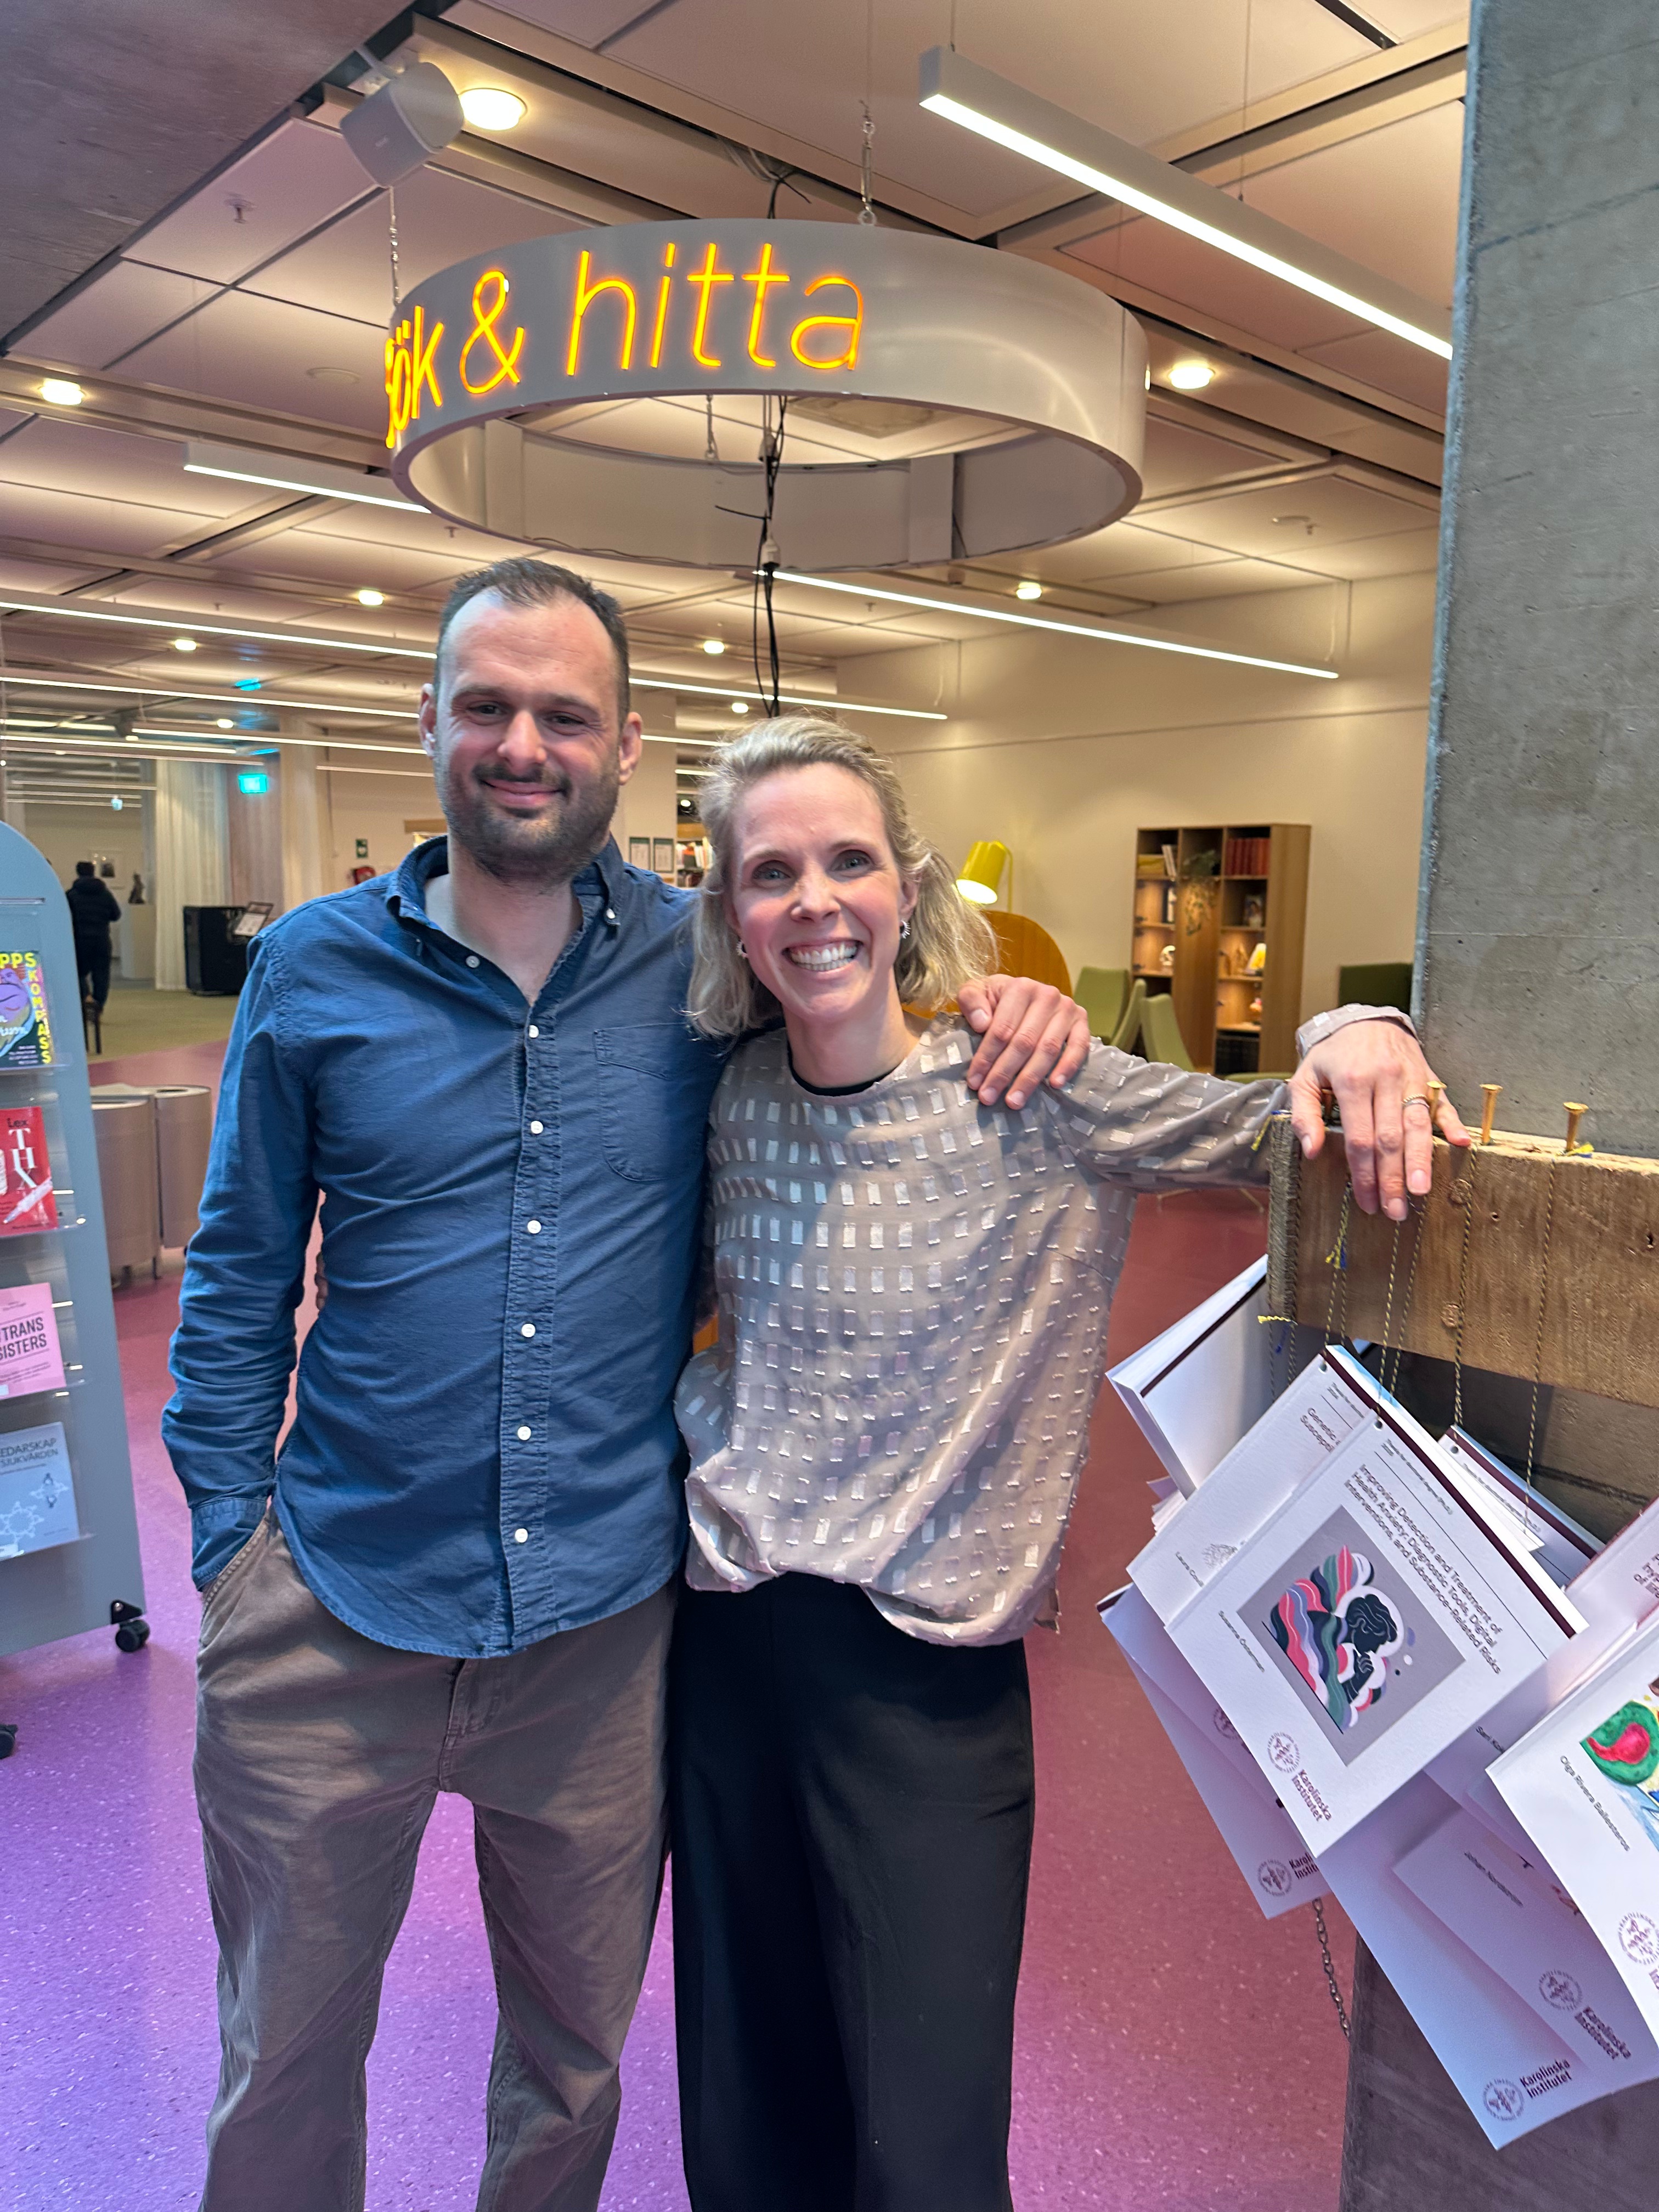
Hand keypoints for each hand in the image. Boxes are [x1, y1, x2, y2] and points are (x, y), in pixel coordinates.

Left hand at [956, 976, 1092, 1108]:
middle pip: (1024, 1042)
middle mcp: (1047, 995)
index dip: (986, 1057)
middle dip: (1004, 1074)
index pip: (1002, 1029)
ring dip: (1030, 1079)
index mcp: (1020, 987)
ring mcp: (1067, 1009)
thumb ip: (971, 1000)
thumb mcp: (976, 992)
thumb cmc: (996, 999)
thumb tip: (982, 1023)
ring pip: (1048, 1049)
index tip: (974, 1081)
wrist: (1023, 994)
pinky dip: (1068, 1066)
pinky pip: (1079, 1047)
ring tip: (1014, 1101)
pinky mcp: (1081, 1022)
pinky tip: (1054, 1085)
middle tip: (989, 1097)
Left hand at [1289, 1020, 1470, 1220]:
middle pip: (1390, 1138)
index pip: (1360, 1139)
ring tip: (1421, 1191)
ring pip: (1418, 1124)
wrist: (1364, 1019)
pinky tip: (1460, 1144)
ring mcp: (1410, 1077)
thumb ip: (1305, 1114)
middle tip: (1396, 1210)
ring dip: (1421, 1161)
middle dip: (1393, 1178)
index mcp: (1352, 1082)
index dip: (1364, 1174)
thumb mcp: (1305, 1077)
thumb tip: (1311, 1151)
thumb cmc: (1333, 1055)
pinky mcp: (1428, 1076)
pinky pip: (1442, 1102)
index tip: (1368, 1201)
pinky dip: (1453, 1123)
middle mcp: (1384, 1079)